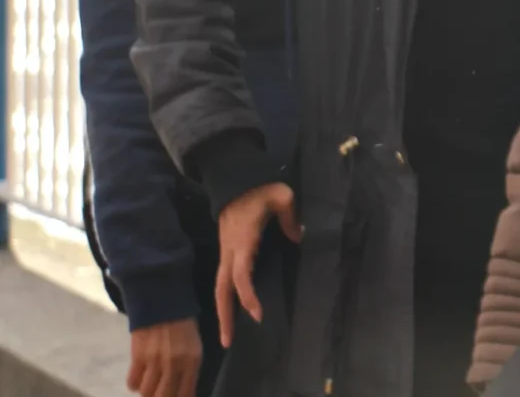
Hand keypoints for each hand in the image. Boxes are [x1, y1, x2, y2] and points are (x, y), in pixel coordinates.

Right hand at [126, 318, 202, 396]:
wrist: (162, 298)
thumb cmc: (181, 322)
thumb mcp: (193, 343)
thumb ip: (189, 368)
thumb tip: (184, 392)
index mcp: (192, 359)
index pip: (186, 394)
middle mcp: (174, 363)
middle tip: (161, 392)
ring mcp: (155, 360)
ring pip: (147, 393)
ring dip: (148, 391)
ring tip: (151, 383)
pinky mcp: (138, 355)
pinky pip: (132, 383)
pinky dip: (135, 383)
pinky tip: (140, 375)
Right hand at [215, 181, 299, 348]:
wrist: (234, 177)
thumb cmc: (259, 187)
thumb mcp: (281, 196)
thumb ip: (290, 217)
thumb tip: (299, 238)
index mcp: (242, 242)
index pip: (241, 275)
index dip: (247, 296)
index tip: (257, 314)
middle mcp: (230, 251)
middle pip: (222, 289)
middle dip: (224, 316)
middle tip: (226, 343)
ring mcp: (226, 251)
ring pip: (219, 286)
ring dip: (222, 310)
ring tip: (226, 335)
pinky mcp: (227, 249)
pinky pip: (224, 278)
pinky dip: (225, 296)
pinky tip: (231, 309)